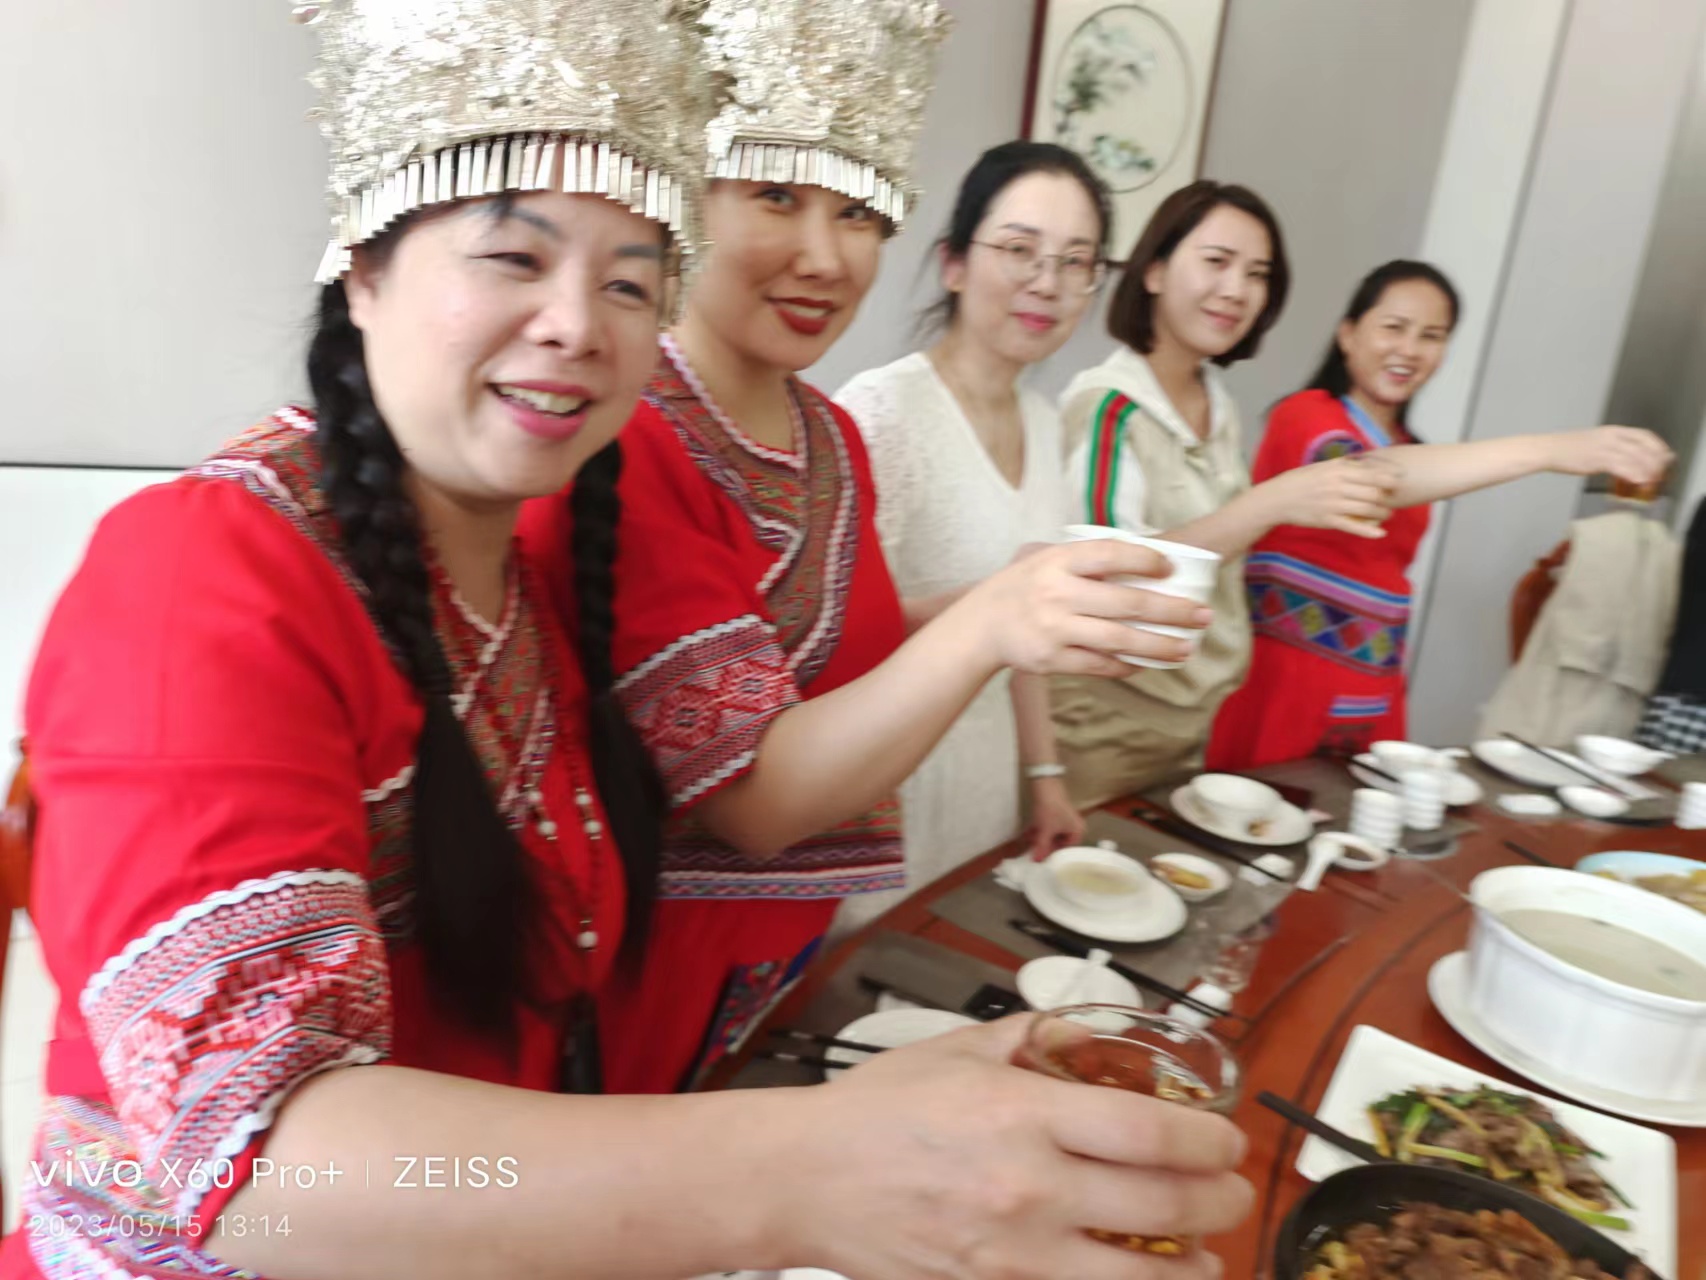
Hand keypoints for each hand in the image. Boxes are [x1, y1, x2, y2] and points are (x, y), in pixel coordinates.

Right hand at [781, 1016, 1252, 1279]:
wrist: (804, 1179)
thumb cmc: (874, 1112)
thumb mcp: (956, 1049)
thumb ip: (1032, 1037)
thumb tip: (1089, 1036)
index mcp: (1021, 1114)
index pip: (1153, 1135)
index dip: (1212, 1143)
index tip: (1227, 1142)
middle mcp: (1026, 1188)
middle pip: (1165, 1208)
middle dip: (1221, 1204)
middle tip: (1232, 1195)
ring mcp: (1011, 1254)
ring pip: (1139, 1279)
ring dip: (1192, 1268)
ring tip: (1203, 1254)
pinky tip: (1136, 1276)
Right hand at [958, 540, 1213, 676]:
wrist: (981, 625)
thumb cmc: (1023, 588)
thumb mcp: (1045, 559)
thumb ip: (1085, 559)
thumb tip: (1145, 556)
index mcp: (1058, 562)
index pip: (1110, 554)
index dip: (1145, 559)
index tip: (1171, 567)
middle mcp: (1057, 594)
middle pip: (1127, 603)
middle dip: (1172, 611)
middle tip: (1202, 615)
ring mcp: (1055, 629)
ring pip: (1120, 639)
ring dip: (1159, 646)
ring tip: (1186, 648)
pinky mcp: (1052, 660)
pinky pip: (1099, 665)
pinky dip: (1126, 665)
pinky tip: (1146, 663)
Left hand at [1027, 775, 1084, 858]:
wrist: (1045, 785)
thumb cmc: (1050, 810)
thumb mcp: (1045, 831)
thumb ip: (1041, 847)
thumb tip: (1036, 861)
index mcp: (1078, 831)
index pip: (1067, 849)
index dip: (1053, 854)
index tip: (1042, 859)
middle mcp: (1074, 825)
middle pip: (1059, 841)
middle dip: (1045, 845)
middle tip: (1033, 851)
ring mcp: (1065, 818)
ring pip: (1052, 833)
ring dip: (1040, 837)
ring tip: (1028, 842)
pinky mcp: (1056, 812)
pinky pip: (1049, 825)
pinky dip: (1040, 829)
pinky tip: (1027, 833)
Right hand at [1261, 453, 1400, 538]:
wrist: (1278, 498)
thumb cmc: (1301, 480)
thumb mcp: (1322, 466)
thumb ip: (1344, 464)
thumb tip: (1366, 461)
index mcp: (1337, 470)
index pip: (1372, 473)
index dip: (1390, 478)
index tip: (1400, 480)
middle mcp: (1337, 486)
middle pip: (1373, 492)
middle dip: (1388, 497)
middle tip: (1394, 499)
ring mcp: (1333, 504)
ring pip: (1367, 509)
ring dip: (1382, 513)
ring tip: (1388, 514)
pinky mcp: (1327, 520)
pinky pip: (1353, 526)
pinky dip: (1369, 531)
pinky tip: (1381, 534)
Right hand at [1551, 425, 1671, 483]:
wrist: (1549, 449)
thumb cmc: (1568, 448)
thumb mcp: (1594, 442)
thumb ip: (1612, 448)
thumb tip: (1627, 459)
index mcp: (1612, 430)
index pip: (1644, 435)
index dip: (1658, 446)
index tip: (1664, 456)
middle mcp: (1612, 437)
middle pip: (1644, 447)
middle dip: (1656, 461)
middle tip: (1660, 472)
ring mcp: (1605, 448)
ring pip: (1636, 458)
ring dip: (1648, 470)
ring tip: (1652, 480)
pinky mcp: (1597, 460)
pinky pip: (1622, 468)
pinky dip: (1634, 475)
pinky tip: (1639, 481)